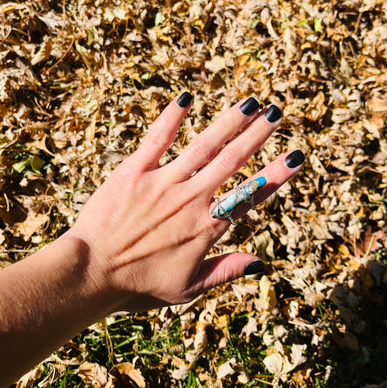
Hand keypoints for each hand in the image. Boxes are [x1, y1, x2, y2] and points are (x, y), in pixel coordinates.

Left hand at [64, 93, 304, 312]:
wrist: (89, 274)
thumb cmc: (138, 286)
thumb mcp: (188, 289)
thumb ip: (226, 271)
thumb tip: (261, 263)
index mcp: (207, 226)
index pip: (251, 195)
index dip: (277, 175)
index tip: (296, 156)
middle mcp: (190, 199)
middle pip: (232, 161)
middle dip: (258, 135)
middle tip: (277, 113)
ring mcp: (162, 182)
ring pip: (203, 146)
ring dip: (228, 122)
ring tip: (250, 102)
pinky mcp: (133, 171)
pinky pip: (156, 139)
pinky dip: (172, 118)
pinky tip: (186, 98)